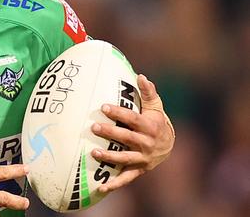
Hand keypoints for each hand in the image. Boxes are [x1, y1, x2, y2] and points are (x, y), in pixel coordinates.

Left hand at [90, 74, 174, 192]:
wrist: (169, 145)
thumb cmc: (156, 120)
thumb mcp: (155, 106)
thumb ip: (148, 92)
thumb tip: (140, 75)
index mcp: (151, 127)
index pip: (133, 119)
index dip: (119, 113)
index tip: (103, 107)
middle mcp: (148, 144)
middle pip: (127, 138)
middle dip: (110, 132)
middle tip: (93, 126)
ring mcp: (143, 158)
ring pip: (125, 158)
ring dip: (110, 157)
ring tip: (94, 153)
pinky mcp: (139, 170)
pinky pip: (126, 178)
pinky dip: (114, 184)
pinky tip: (101, 187)